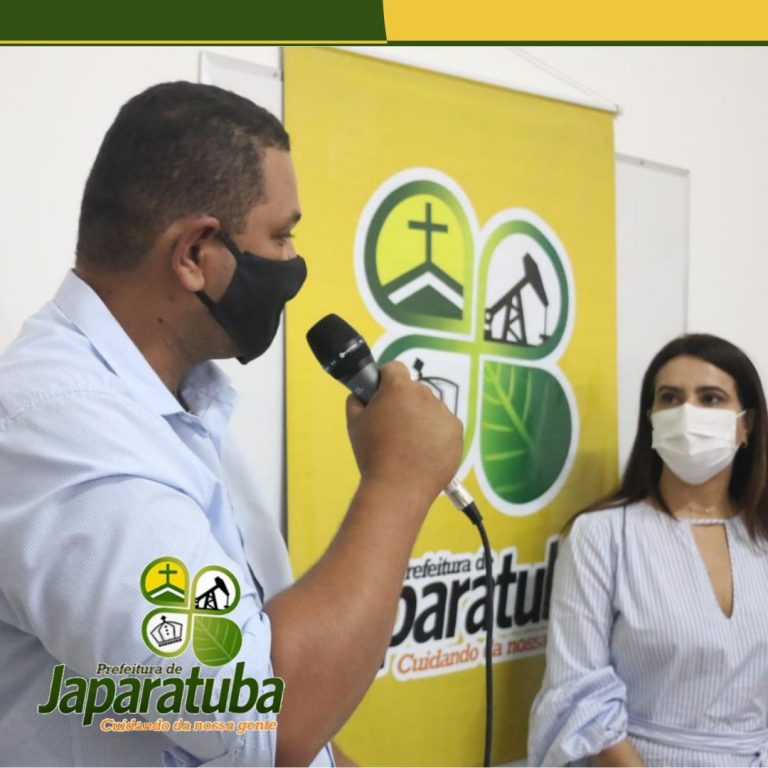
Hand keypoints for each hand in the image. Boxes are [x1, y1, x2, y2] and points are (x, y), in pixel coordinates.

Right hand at [345, 361, 463, 507]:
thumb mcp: (354, 423)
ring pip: (431, 408)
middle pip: (414, 390)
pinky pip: (444, 426)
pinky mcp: (457, 433)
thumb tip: (362, 394)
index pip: (394, 368)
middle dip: (404, 402)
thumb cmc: (373, 455)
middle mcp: (425, 396)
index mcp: (399, 389)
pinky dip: (436, 435)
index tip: (381, 395)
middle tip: (393, 427)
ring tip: (408, 445)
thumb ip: (357, 400)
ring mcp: (444, 414)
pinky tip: (423, 452)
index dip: (385, 379)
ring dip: (421, 418)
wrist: (397, 488)